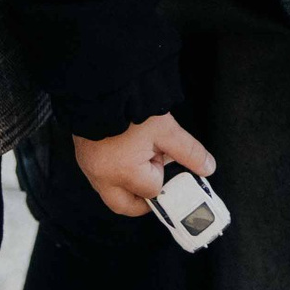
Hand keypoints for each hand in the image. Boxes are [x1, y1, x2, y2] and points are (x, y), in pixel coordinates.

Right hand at [72, 113, 215, 217]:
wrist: (103, 84)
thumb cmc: (132, 105)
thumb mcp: (166, 129)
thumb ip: (189, 152)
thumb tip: (207, 167)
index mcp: (124, 173)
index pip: (152, 189)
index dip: (162, 173)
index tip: (164, 157)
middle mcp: (103, 177)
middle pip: (126, 205)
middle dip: (143, 199)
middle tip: (156, 180)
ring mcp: (90, 168)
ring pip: (110, 193)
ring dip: (127, 186)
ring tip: (140, 161)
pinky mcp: (82, 157)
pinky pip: (98, 177)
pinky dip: (113, 173)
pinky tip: (123, 154)